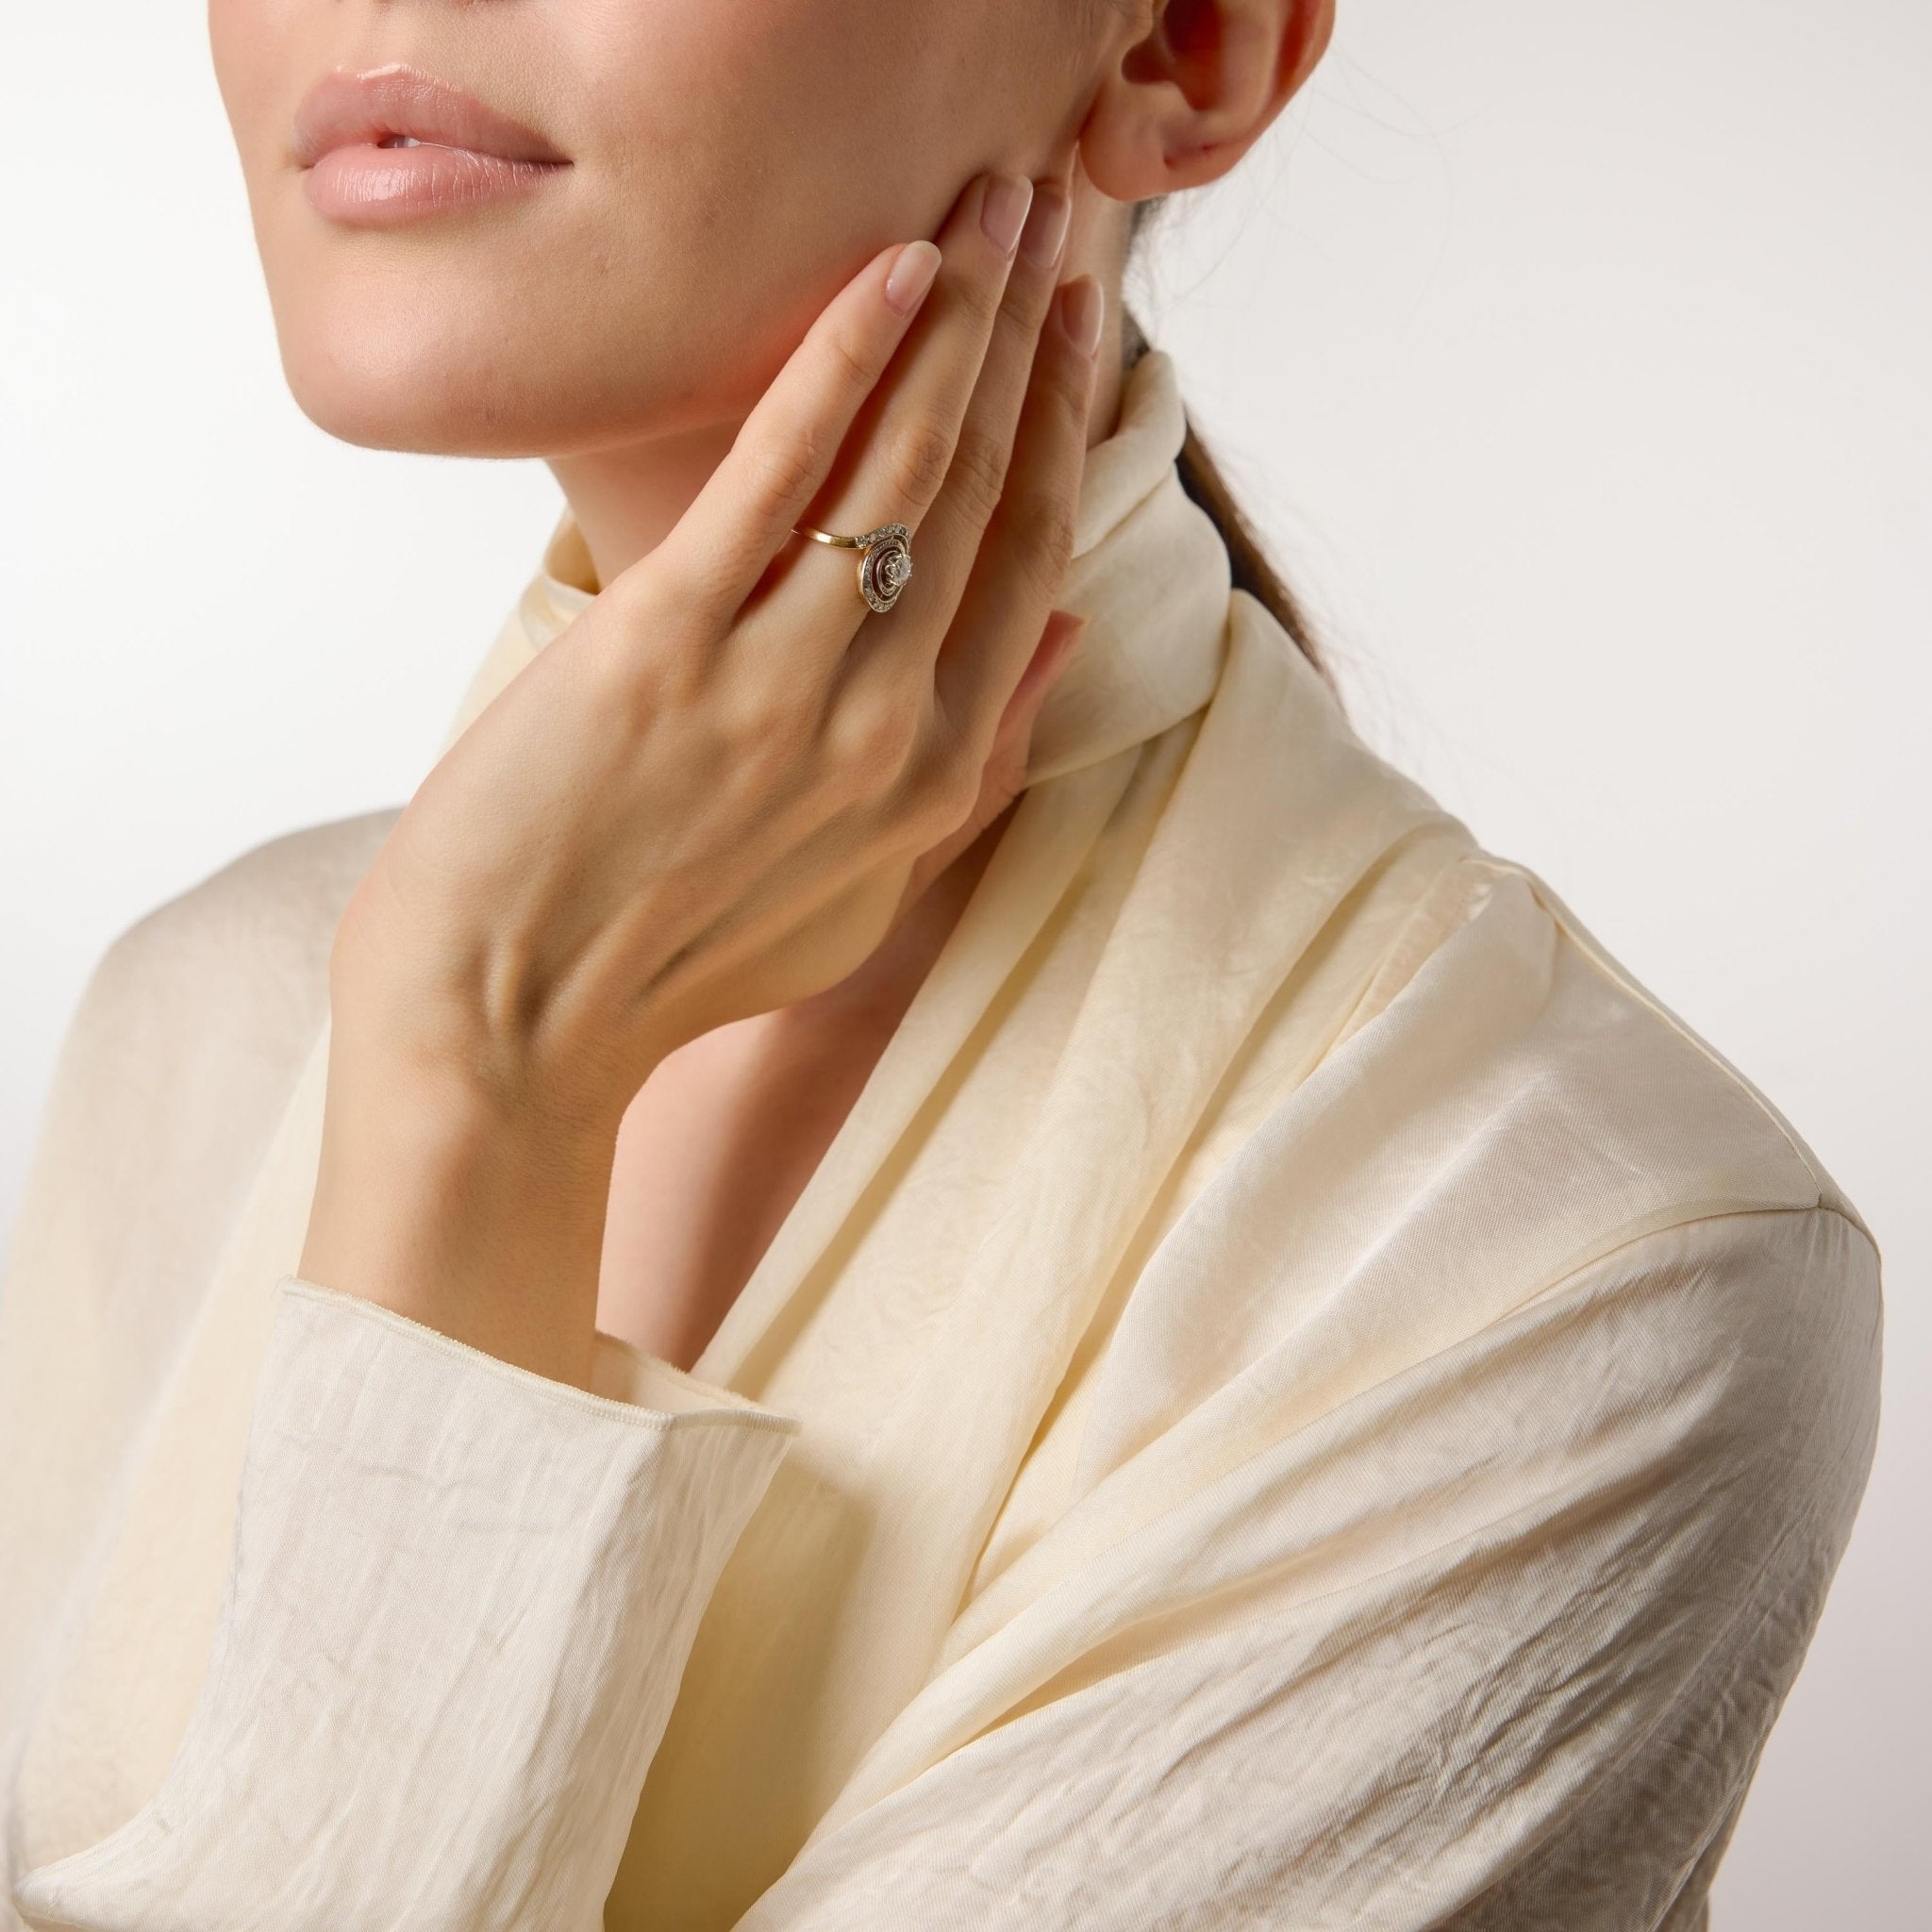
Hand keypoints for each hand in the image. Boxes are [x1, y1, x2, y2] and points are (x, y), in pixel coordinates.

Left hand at [303, 156, 1102, 1382]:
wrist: (516, 1020)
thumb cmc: (677, 960)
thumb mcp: (864, 888)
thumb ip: (975, 765)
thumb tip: (1060, 631)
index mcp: (939, 777)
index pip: (1034, 563)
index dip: (1067, 428)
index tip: (1081, 325)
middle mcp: (891, 725)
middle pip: (991, 494)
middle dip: (1033, 338)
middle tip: (1056, 214)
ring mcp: (787, 683)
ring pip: (908, 466)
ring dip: (962, 316)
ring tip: (994, 205)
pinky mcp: (670, 645)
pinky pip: (780, 475)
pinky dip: (843, 365)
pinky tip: (892, 276)